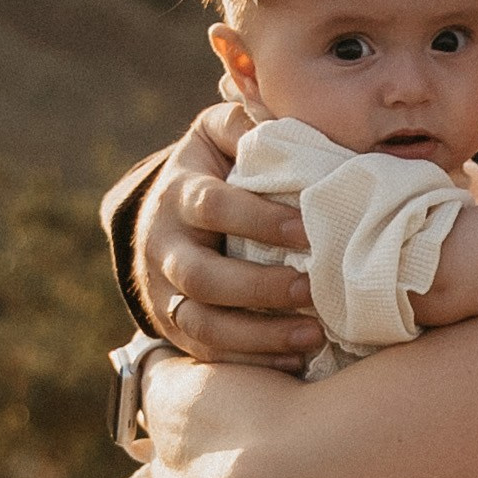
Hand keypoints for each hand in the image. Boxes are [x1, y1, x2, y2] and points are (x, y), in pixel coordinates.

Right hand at [135, 107, 322, 363]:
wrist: (164, 215)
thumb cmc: (213, 168)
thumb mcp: (219, 135)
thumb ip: (247, 123)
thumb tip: (285, 117)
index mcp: (179, 193)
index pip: (212, 206)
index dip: (258, 219)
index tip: (308, 229)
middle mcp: (163, 245)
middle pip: (202, 276)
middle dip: (260, 287)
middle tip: (312, 290)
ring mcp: (164, 291)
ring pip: (203, 323)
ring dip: (259, 335)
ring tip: (314, 336)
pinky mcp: (174, 326)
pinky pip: (208, 352)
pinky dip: (252, 359)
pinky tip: (296, 358)